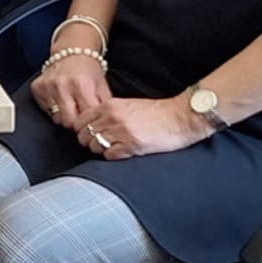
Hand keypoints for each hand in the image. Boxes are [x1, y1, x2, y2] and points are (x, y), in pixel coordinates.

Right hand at [30, 53, 110, 132]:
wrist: (71, 53)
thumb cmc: (88, 71)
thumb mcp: (102, 87)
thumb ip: (104, 106)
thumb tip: (103, 124)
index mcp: (82, 85)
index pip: (86, 117)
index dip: (90, 122)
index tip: (91, 121)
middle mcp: (63, 85)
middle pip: (69, 122)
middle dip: (76, 122)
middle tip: (80, 115)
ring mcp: (48, 86)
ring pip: (56, 119)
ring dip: (64, 116)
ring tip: (70, 107)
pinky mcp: (37, 87)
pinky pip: (46, 111)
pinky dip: (53, 109)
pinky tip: (60, 100)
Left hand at [73, 95, 207, 160]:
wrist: (181, 117)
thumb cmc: (158, 112)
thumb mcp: (129, 105)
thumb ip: (110, 112)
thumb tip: (95, 124)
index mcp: (110, 105)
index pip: (81, 119)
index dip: (82, 129)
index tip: (89, 134)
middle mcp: (112, 117)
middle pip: (84, 134)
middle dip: (89, 142)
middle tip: (99, 145)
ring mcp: (121, 131)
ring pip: (94, 146)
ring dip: (100, 150)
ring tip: (112, 149)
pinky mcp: (132, 145)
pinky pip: (109, 155)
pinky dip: (112, 157)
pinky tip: (122, 153)